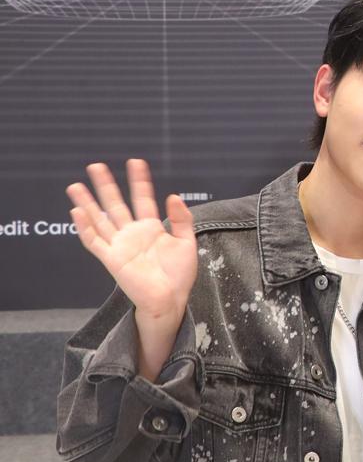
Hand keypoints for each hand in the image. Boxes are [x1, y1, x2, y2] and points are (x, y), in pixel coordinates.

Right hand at [66, 160, 197, 380]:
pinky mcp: (111, 259)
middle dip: (106, 185)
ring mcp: (119, 245)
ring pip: (99, 219)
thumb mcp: (186, 242)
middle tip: (95, 165)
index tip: (136, 162)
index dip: (139, 181)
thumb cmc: (179, 274)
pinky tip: (77, 212)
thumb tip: (173, 195)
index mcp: (151, 228)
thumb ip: (181, 219)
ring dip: (87, 203)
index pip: (142, 199)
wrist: (171, 299)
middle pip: (115, 204)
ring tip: (75, 185)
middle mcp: (132, 234)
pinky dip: (85, 227)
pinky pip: (94, 241)